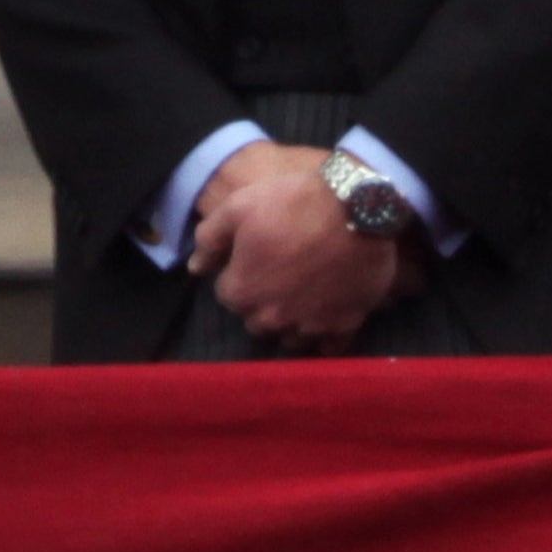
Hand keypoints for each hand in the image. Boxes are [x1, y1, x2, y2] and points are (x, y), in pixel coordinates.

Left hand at [188, 146, 416, 352]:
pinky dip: (324, 337)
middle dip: (260, 303)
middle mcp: (273, 318)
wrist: (356, 208)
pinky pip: (329, 347)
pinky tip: (324, 318)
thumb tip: (195, 268)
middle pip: (256, 321)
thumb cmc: (290, 204)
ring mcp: (310, 325)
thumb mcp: (237, 208)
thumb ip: (209, 240)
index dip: (237, 277)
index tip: (251, 261)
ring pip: (289, 338)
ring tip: (299, 297)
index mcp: (242, 292)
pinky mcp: (346, 325)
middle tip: (276, 277)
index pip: (227, 296)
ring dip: (289, 323)